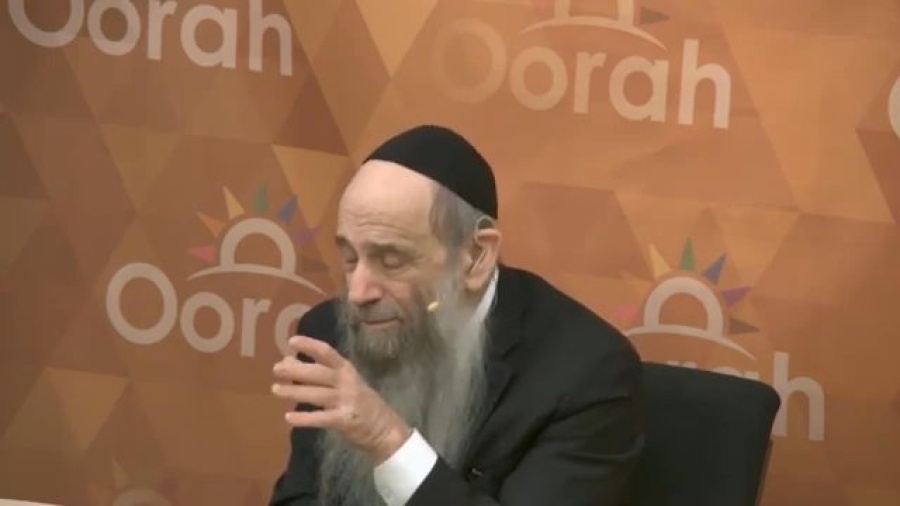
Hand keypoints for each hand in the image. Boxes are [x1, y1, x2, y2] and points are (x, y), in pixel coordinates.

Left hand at [271, 335, 411, 463]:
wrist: (384, 427)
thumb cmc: (359, 400)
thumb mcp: (342, 382)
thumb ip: (317, 372)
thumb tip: (287, 361)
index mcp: (346, 369)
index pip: (327, 352)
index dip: (309, 345)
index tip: (291, 342)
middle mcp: (346, 382)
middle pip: (319, 373)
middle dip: (297, 370)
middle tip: (276, 369)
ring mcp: (346, 401)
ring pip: (317, 394)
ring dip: (295, 392)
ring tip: (275, 390)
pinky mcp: (345, 421)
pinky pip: (321, 418)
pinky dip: (305, 418)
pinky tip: (288, 417)